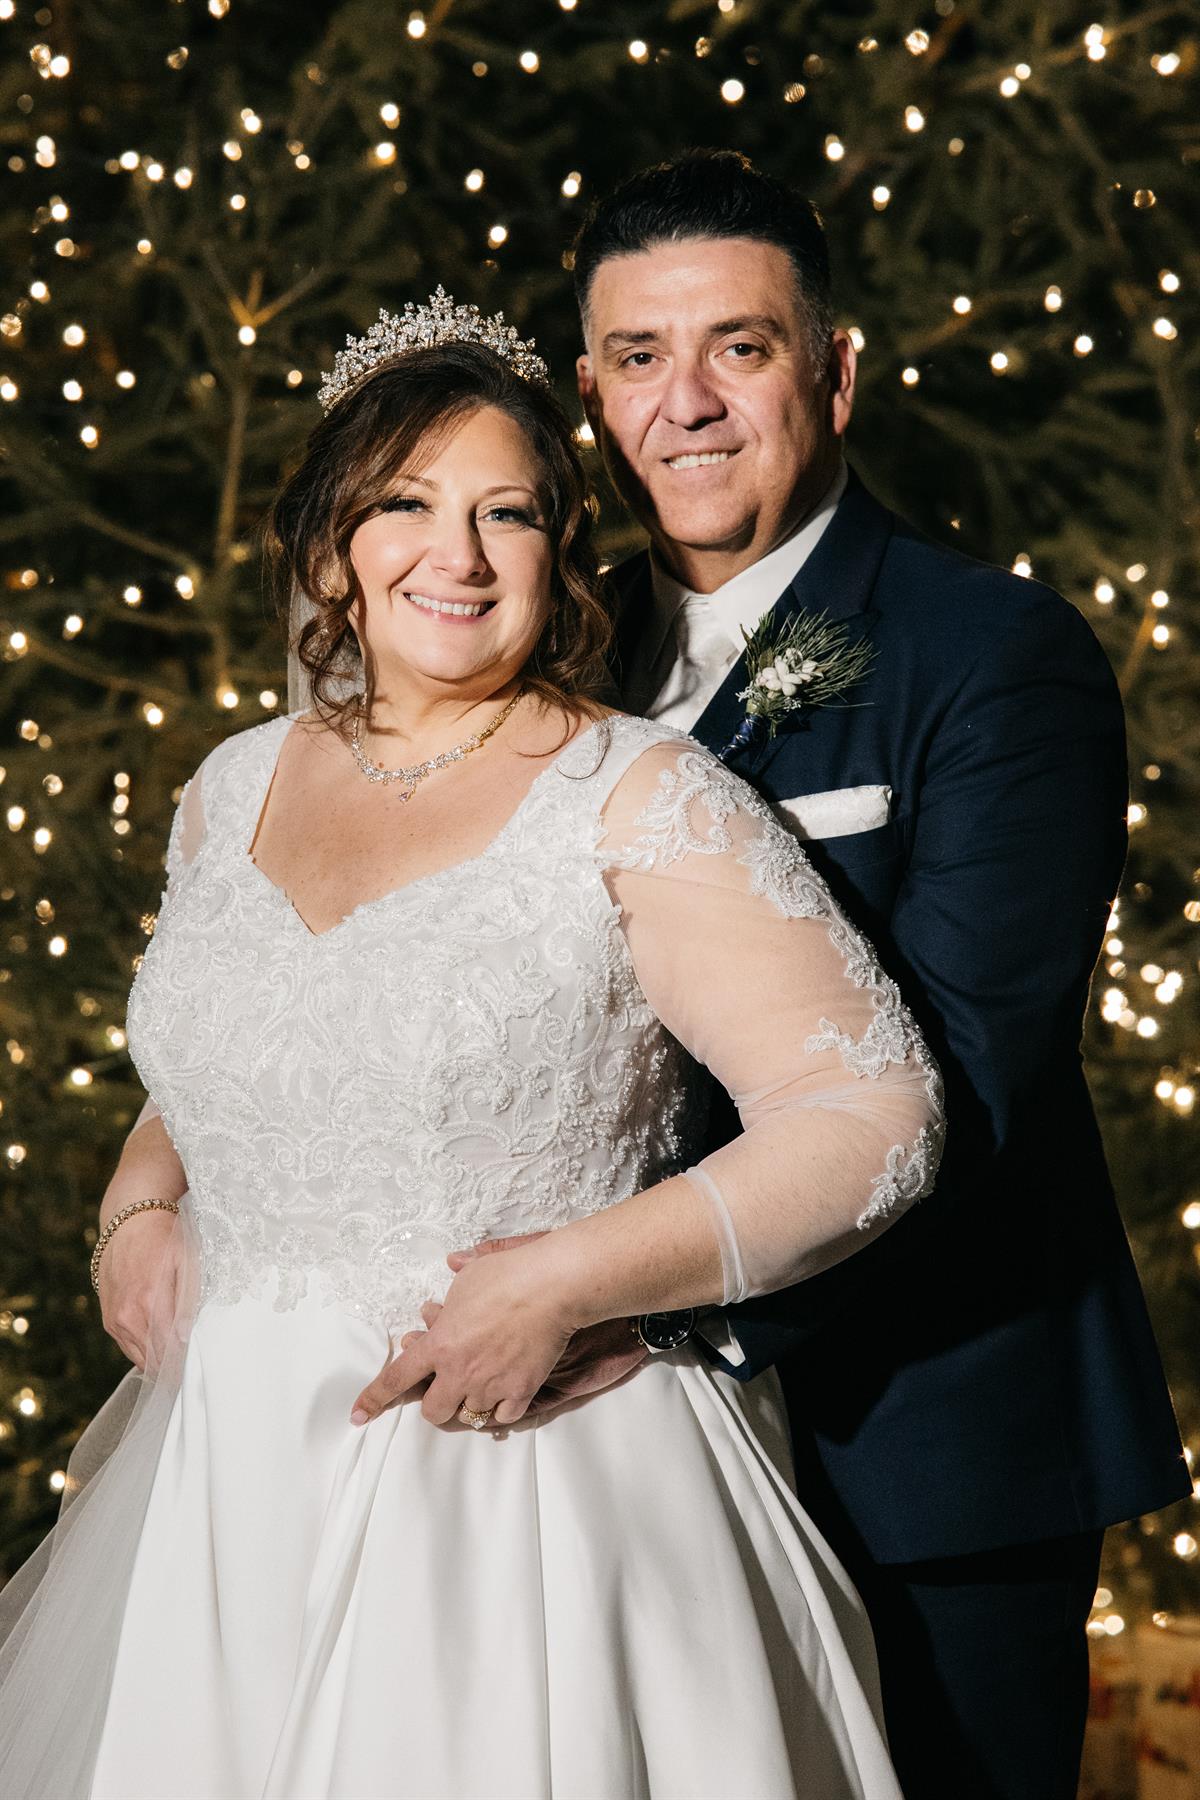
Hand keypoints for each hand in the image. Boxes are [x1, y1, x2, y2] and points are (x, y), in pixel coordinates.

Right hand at [97, 1208, 188, 1373]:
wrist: (130, 1223)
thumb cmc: (165, 1240)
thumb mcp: (188, 1263)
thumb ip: (189, 1303)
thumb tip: (187, 1337)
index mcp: (151, 1303)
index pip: (170, 1350)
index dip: (185, 1362)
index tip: (197, 1366)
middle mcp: (129, 1316)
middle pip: (155, 1359)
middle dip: (173, 1366)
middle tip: (190, 1367)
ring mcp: (116, 1320)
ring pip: (140, 1357)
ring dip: (158, 1361)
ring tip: (177, 1359)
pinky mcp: (109, 1320)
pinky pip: (128, 1347)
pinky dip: (143, 1350)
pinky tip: (158, 1344)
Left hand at [350, 1239, 575, 1429]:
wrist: (551, 1286)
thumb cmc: (507, 1275)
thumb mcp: (469, 1276)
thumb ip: (454, 1287)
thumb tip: (452, 1265)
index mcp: (439, 1344)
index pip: (397, 1378)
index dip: (374, 1398)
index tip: (357, 1415)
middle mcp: (460, 1371)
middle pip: (433, 1411)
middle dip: (435, 1402)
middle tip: (445, 1386)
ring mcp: (491, 1384)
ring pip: (469, 1415)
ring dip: (470, 1402)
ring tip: (478, 1383)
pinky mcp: (521, 1390)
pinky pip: (503, 1416)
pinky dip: (500, 1408)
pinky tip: (503, 1394)